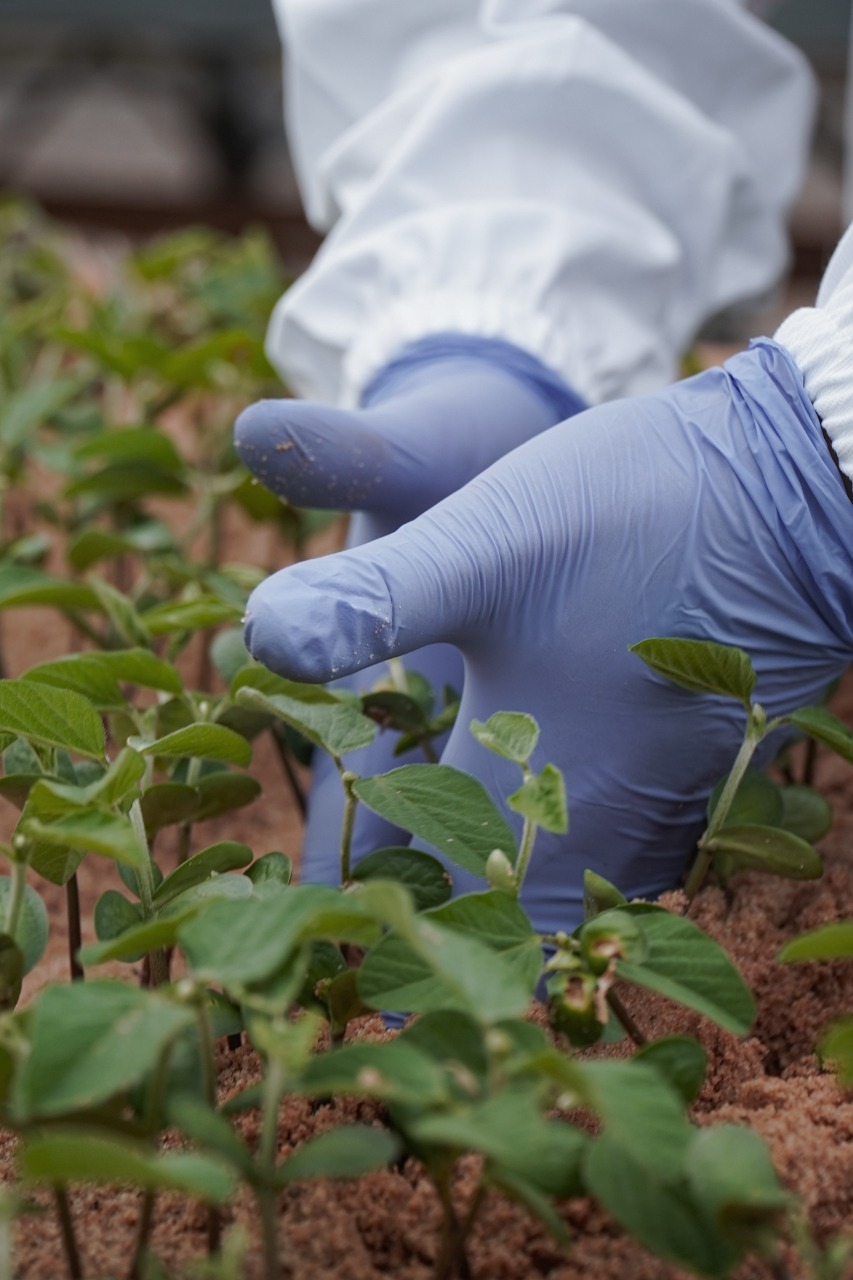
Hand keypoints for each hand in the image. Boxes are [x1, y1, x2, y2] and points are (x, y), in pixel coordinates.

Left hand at [244, 340, 852, 931]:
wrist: (795, 493)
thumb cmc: (640, 518)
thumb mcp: (486, 543)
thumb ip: (374, 598)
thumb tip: (259, 636)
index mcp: (517, 780)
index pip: (415, 886)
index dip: (359, 910)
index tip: (313, 932)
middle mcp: (591, 821)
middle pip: (487, 911)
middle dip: (423, 925)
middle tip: (365, 934)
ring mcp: (655, 804)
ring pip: (556, 891)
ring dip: (494, 900)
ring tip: (438, 898)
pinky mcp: (694, 773)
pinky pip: (612, 856)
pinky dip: (561, 861)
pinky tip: (542, 832)